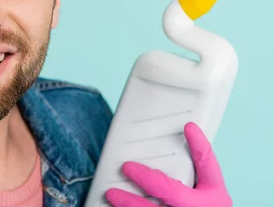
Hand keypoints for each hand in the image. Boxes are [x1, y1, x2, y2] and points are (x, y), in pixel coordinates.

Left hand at [105, 122, 231, 205]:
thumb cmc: (200, 206)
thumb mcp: (206, 191)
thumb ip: (193, 168)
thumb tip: (170, 140)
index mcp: (213, 196)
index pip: (208, 165)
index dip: (200, 146)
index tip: (189, 127)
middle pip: (171, 191)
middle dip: (147, 179)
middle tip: (127, 167)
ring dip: (130, 203)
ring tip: (111, 193)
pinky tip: (114, 206)